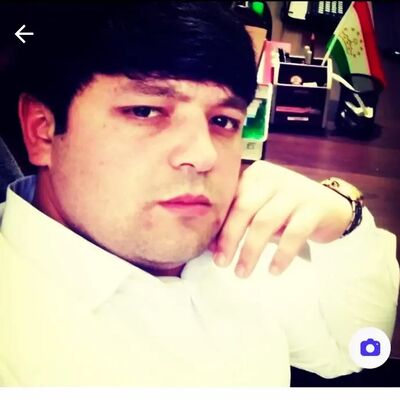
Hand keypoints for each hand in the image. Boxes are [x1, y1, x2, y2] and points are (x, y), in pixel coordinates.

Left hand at [211, 160, 352, 277]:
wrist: (332, 207)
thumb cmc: (287, 211)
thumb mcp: (262, 209)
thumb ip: (240, 221)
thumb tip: (214, 246)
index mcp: (256, 175)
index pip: (232, 200)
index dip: (220, 227)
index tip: (212, 252)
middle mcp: (274, 177)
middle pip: (244, 208)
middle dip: (230, 238)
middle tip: (222, 264)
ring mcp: (296, 190)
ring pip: (266, 221)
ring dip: (251, 250)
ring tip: (242, 272)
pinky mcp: (315, 206)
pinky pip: (294, 233)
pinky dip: (281, 255)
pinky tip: (273, 270)